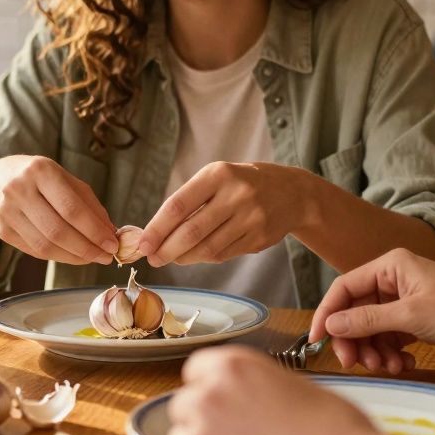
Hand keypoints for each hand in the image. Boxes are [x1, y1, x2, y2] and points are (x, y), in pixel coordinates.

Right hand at [0, 155, 117, 263]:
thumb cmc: (42, 179)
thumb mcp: (67, 181)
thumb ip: (90, 206)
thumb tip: (110, 234)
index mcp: (41, 171)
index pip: (71, 208)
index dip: (94, 231)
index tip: (112, 245)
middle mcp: (19, 189)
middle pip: (58, 231)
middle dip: (86, 248)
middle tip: (105, 257)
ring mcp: (7, 211)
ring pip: (45, 246)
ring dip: (74, 257)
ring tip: (92, 258)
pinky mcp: (2, 230)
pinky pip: (35, 251)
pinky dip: (58, 256)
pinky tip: (72, 255)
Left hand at [137, 162, 308, 267]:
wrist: (292, 192)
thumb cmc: (242, 184)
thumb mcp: (217, 178)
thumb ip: (189, 201)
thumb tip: (155, 233)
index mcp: (218, 174)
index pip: (179, 205)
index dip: (157, 228)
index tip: (142, 244)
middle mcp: (236, 195)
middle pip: (192, 231)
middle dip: (167, 249)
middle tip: (153, 259)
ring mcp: (251, 218)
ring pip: (207, 248)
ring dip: (184, 258)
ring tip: (172, 258)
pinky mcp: (259, 238)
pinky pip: (224, 255)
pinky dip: (205, 258)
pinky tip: (196, 255)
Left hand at [167, 346, 434, 434]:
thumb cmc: (337, 434)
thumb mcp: (293, 386)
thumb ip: (253, 386)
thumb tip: (240, 399)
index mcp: (231, 366)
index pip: (196, 371)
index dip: (213, 388)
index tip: (225, 402)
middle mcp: (207, 398)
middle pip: (184, 406)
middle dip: (206, 419)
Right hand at [310, 248, 434, 373]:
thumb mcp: (411, 315)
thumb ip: (367, 320)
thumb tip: (331, 324)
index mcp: (390, 266)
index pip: (344, 288)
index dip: (327, 313)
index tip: (317, 340)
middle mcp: (394, 282)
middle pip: (355, 312)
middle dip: (354, 339)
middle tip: (354, 363)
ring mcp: (405, 303)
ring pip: (371, 330)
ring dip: (374, 351)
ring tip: (386, 366)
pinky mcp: (416, 323)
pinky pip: (389, 339)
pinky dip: (390, 354)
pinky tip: (403, 364)